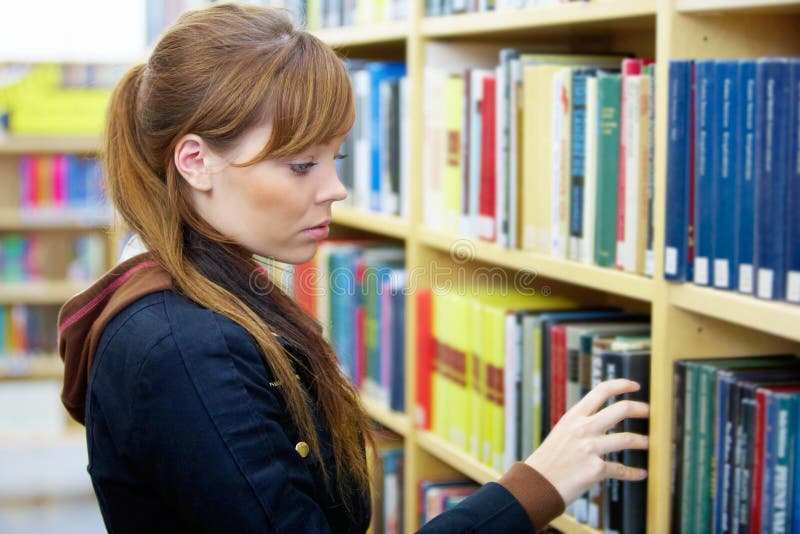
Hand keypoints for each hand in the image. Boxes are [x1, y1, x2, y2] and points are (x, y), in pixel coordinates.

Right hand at [523, 378, 649, 505]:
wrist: (536, 484)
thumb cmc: (549, 460)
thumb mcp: (561, 432)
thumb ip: (581, 423)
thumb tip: (603, 419)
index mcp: (574, 417)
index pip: (601, 391)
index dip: (621, 385)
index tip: (635, 386)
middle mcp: (583, 429)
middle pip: (621, 409)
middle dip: (640, 409)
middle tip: (649, 412)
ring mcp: (590, 449)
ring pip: (628, 439)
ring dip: (643, 441)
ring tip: (647, 443)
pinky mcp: (595, 470)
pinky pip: (622, 469)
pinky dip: (634, 473)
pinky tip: (641, 474)